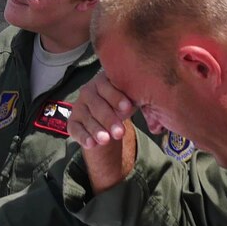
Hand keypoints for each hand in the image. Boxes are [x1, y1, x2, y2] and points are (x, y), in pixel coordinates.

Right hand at [66, 72, 137, 192]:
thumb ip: (138, 100)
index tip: (128, 108)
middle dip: (108, 118)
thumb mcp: (130, 100)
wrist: (108, 120)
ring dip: (96, 129)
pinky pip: (75, 129)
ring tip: (106, 140)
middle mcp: (88, 91)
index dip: (117, 97)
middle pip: (96, 104)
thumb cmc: (121, 105)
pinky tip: (91, 144)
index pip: (107, 86)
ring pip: (87, 118)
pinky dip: (83, 137)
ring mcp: (79, 107)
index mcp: (103, 81)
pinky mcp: (73, 122)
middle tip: (119, 131)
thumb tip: (154, 104)